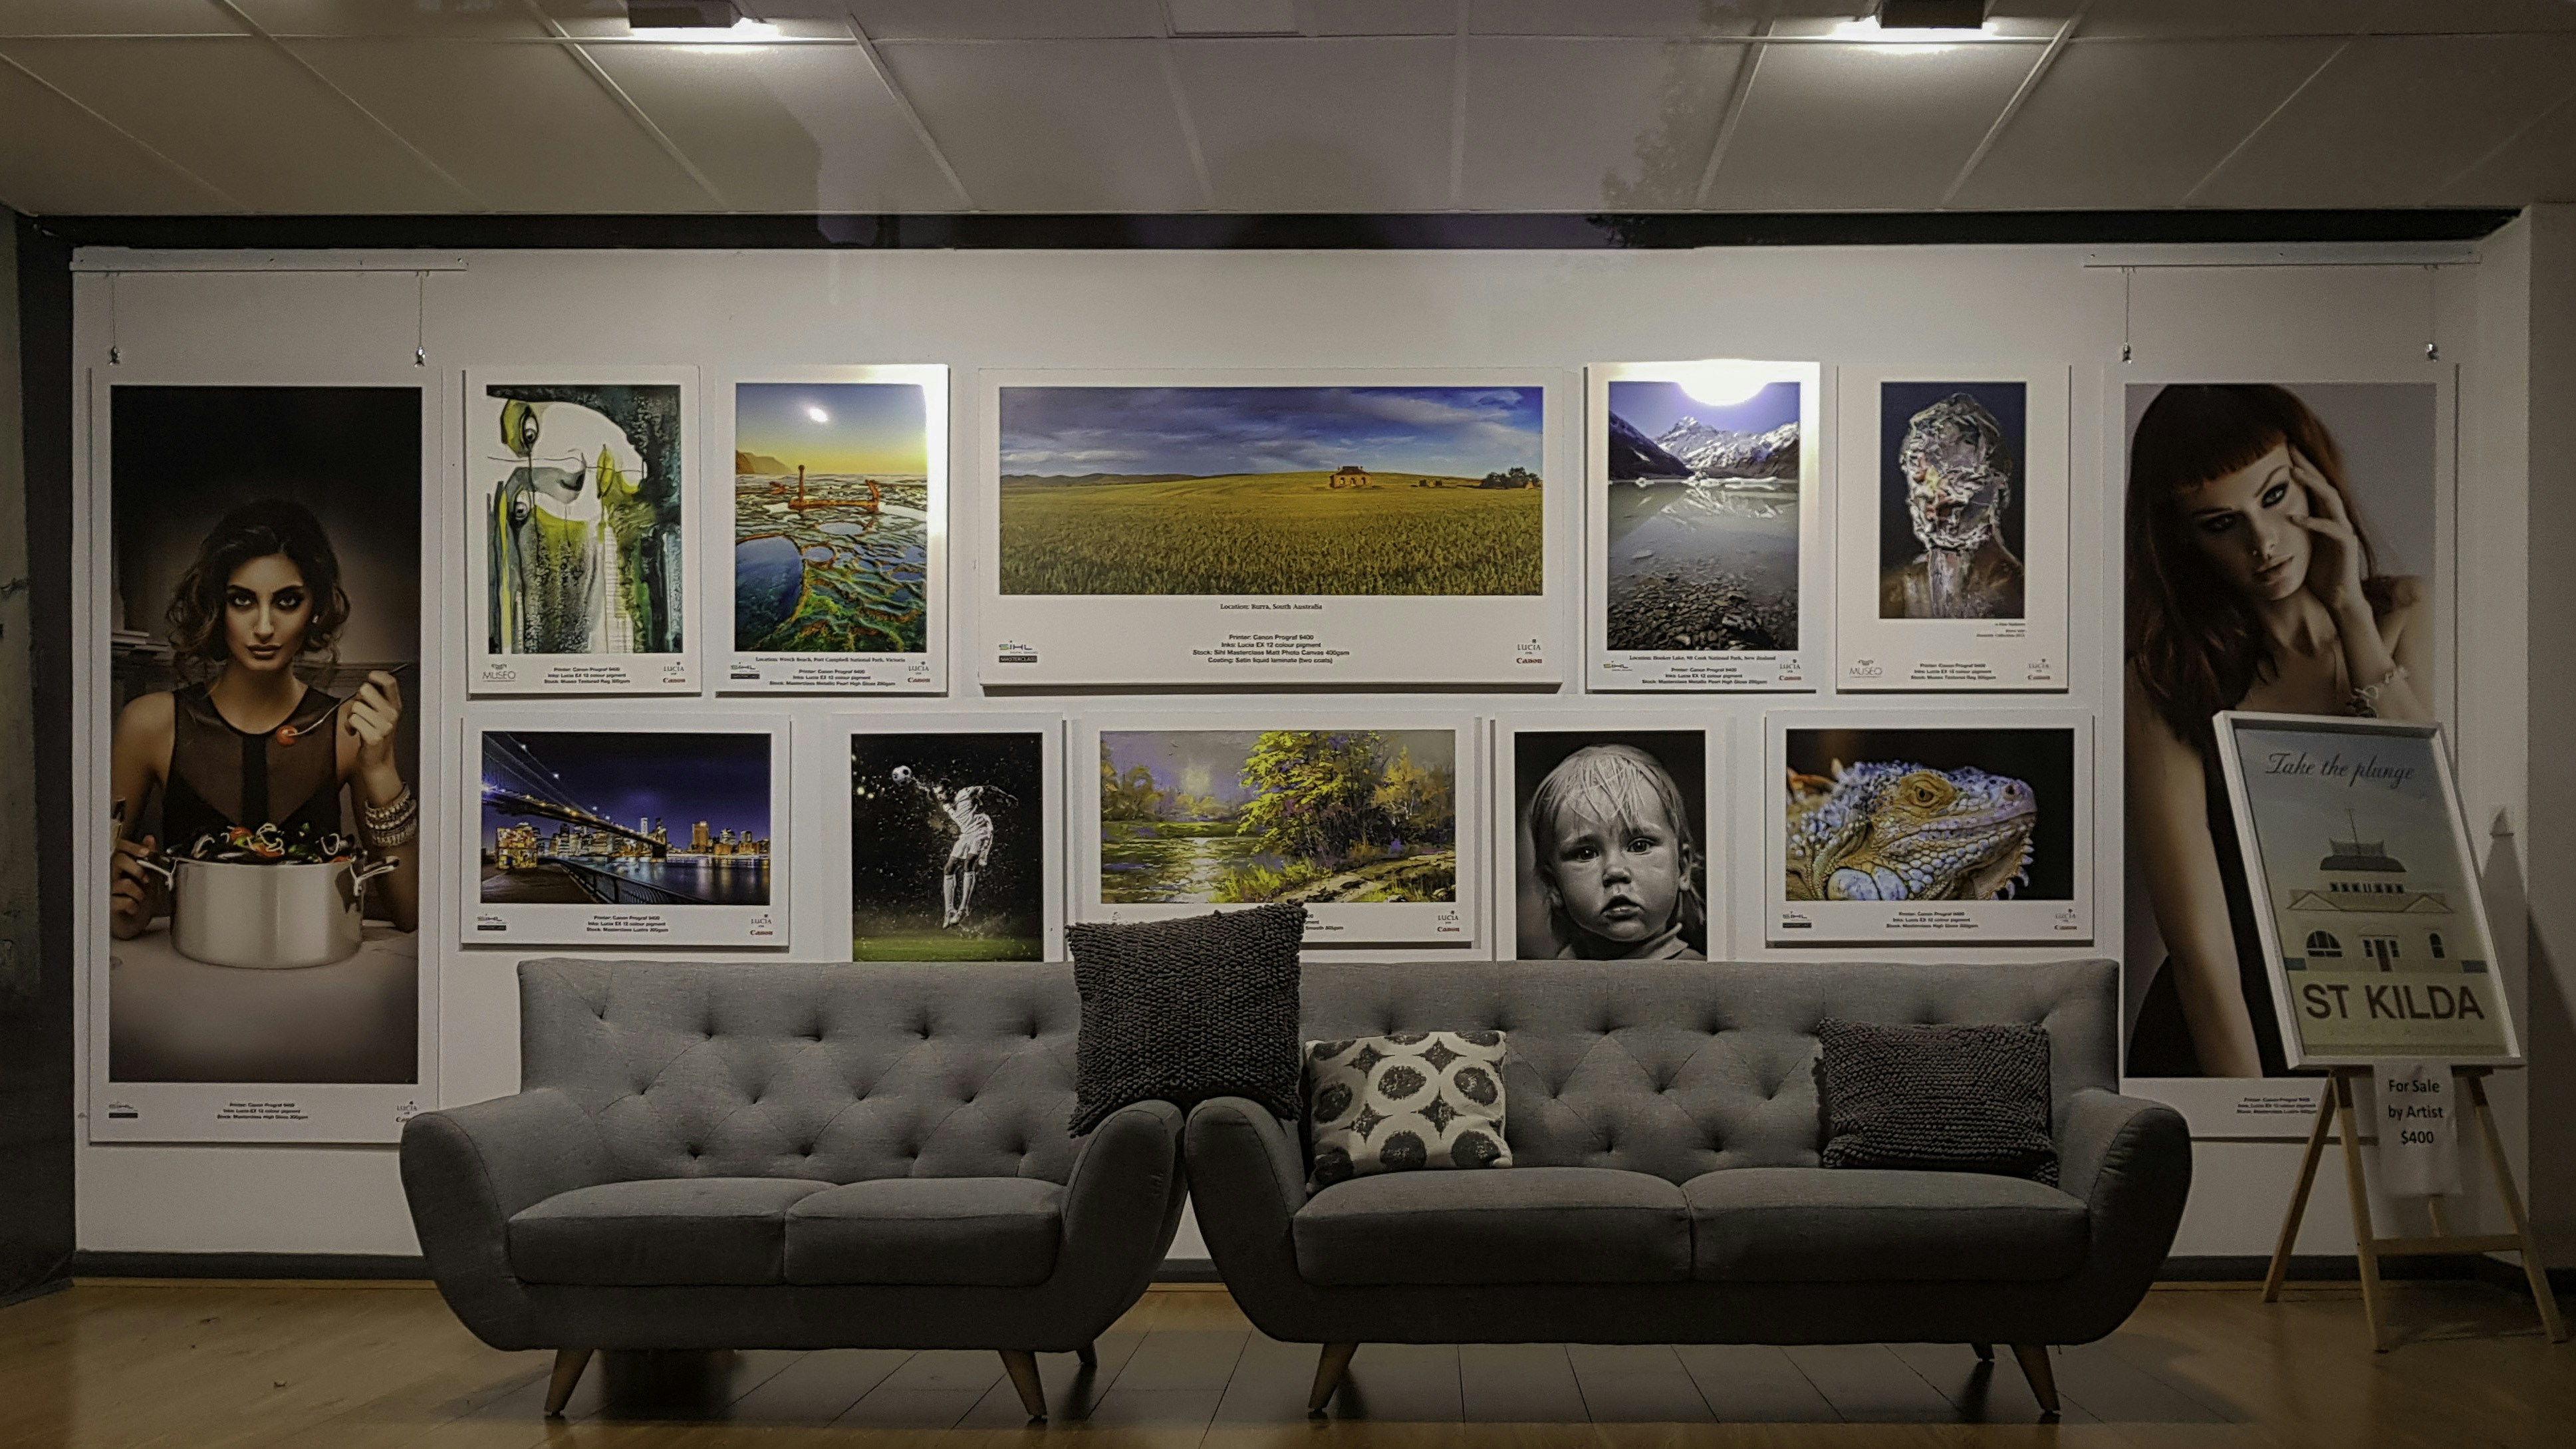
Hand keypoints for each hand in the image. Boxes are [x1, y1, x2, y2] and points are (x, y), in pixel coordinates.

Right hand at [110, 833, 162, 937]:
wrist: (136, 923)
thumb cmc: (141, 900)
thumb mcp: (151, 876)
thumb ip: (150, 858)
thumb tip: (150, 839)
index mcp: (122, 866)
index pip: (120, 847)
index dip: (132, 846)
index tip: (146, 852)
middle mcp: (112, 875)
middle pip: (117, 859)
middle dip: (137, 868)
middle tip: (145, 879)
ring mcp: (108, 889)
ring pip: (124, 883)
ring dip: (139, 892)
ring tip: (139, 898)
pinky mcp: (107, 905)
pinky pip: (123, 901)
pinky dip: (134, 905)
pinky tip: (132, 907)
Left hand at [347, 670, 403, 779]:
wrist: (377, 762)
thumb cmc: (376, 736)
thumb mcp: (382, 715)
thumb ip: (377, 698)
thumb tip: (367, 684)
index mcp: (395, 706)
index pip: (389, 682)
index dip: (377, 675)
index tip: (370, 678)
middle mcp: (392, 714)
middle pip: (366, 690)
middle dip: (358, 699)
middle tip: (361, 710)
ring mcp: (384, 726)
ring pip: (356, 706)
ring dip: (351, 716)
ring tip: (357, 724)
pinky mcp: (374, 736)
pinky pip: (352, 720)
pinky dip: (348, 726)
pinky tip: (354, 732)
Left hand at [2290, 455, 2369, 617]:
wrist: (2337, 599)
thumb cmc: (2318, 574)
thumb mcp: (2299, 546)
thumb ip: (2291, 530)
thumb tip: (2265, 520)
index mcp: (2326, 517)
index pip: (2314, 486)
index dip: (2302, 467)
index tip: (2284, 451)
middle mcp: (2337, 519)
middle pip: (2324, 484)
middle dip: (2307, 465)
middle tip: (2291, 448)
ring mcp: (2344, 530)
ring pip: (2330, 499)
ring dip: (2311, 484)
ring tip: (2292, 472)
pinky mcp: (2346, 546)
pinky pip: (2330, 530)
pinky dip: (2311, 522)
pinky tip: (2293, 517)